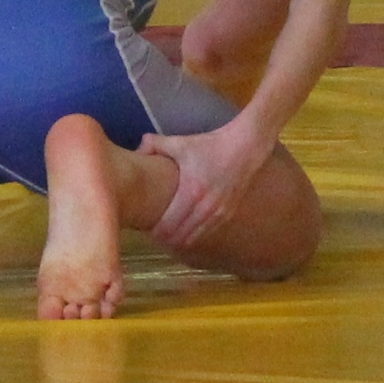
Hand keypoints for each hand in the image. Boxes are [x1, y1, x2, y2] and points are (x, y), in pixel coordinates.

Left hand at [141, 120, 272, 251]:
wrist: (246, 148)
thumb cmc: (211, 145)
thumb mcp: (181, 142)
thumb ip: (154, 144)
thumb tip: (137, 150)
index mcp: (191, 193)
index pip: (167, 227)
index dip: (153, 232)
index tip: (145, 224)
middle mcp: (205, 209)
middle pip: (178, 239)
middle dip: (163, 238)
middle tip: (152, 230)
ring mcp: (218, 215)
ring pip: (192, 240)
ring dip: (178, 239)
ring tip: (166, 231)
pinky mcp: (227, 216)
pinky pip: (204, 234)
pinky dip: (193, 236)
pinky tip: (185, 228)